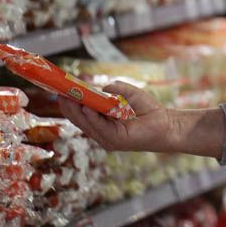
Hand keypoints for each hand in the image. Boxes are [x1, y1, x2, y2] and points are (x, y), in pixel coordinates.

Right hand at [57, 81, 172, 152]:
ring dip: (77, 111)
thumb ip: (115, 89)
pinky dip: (92, 117)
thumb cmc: (148, 110)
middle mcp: (102, 133)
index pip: (81, 114)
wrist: (166, 124)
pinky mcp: (115, 140)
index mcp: (102, 123)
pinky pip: (100, 128)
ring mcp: (107, 138)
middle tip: (59, 94)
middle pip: (80, 120)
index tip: (60, 92)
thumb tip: (102, 87)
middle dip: (69, 107)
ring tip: (67, 98)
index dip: (71, 104)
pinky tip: (86, 107)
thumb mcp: (130, 94)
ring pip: (87, 124)